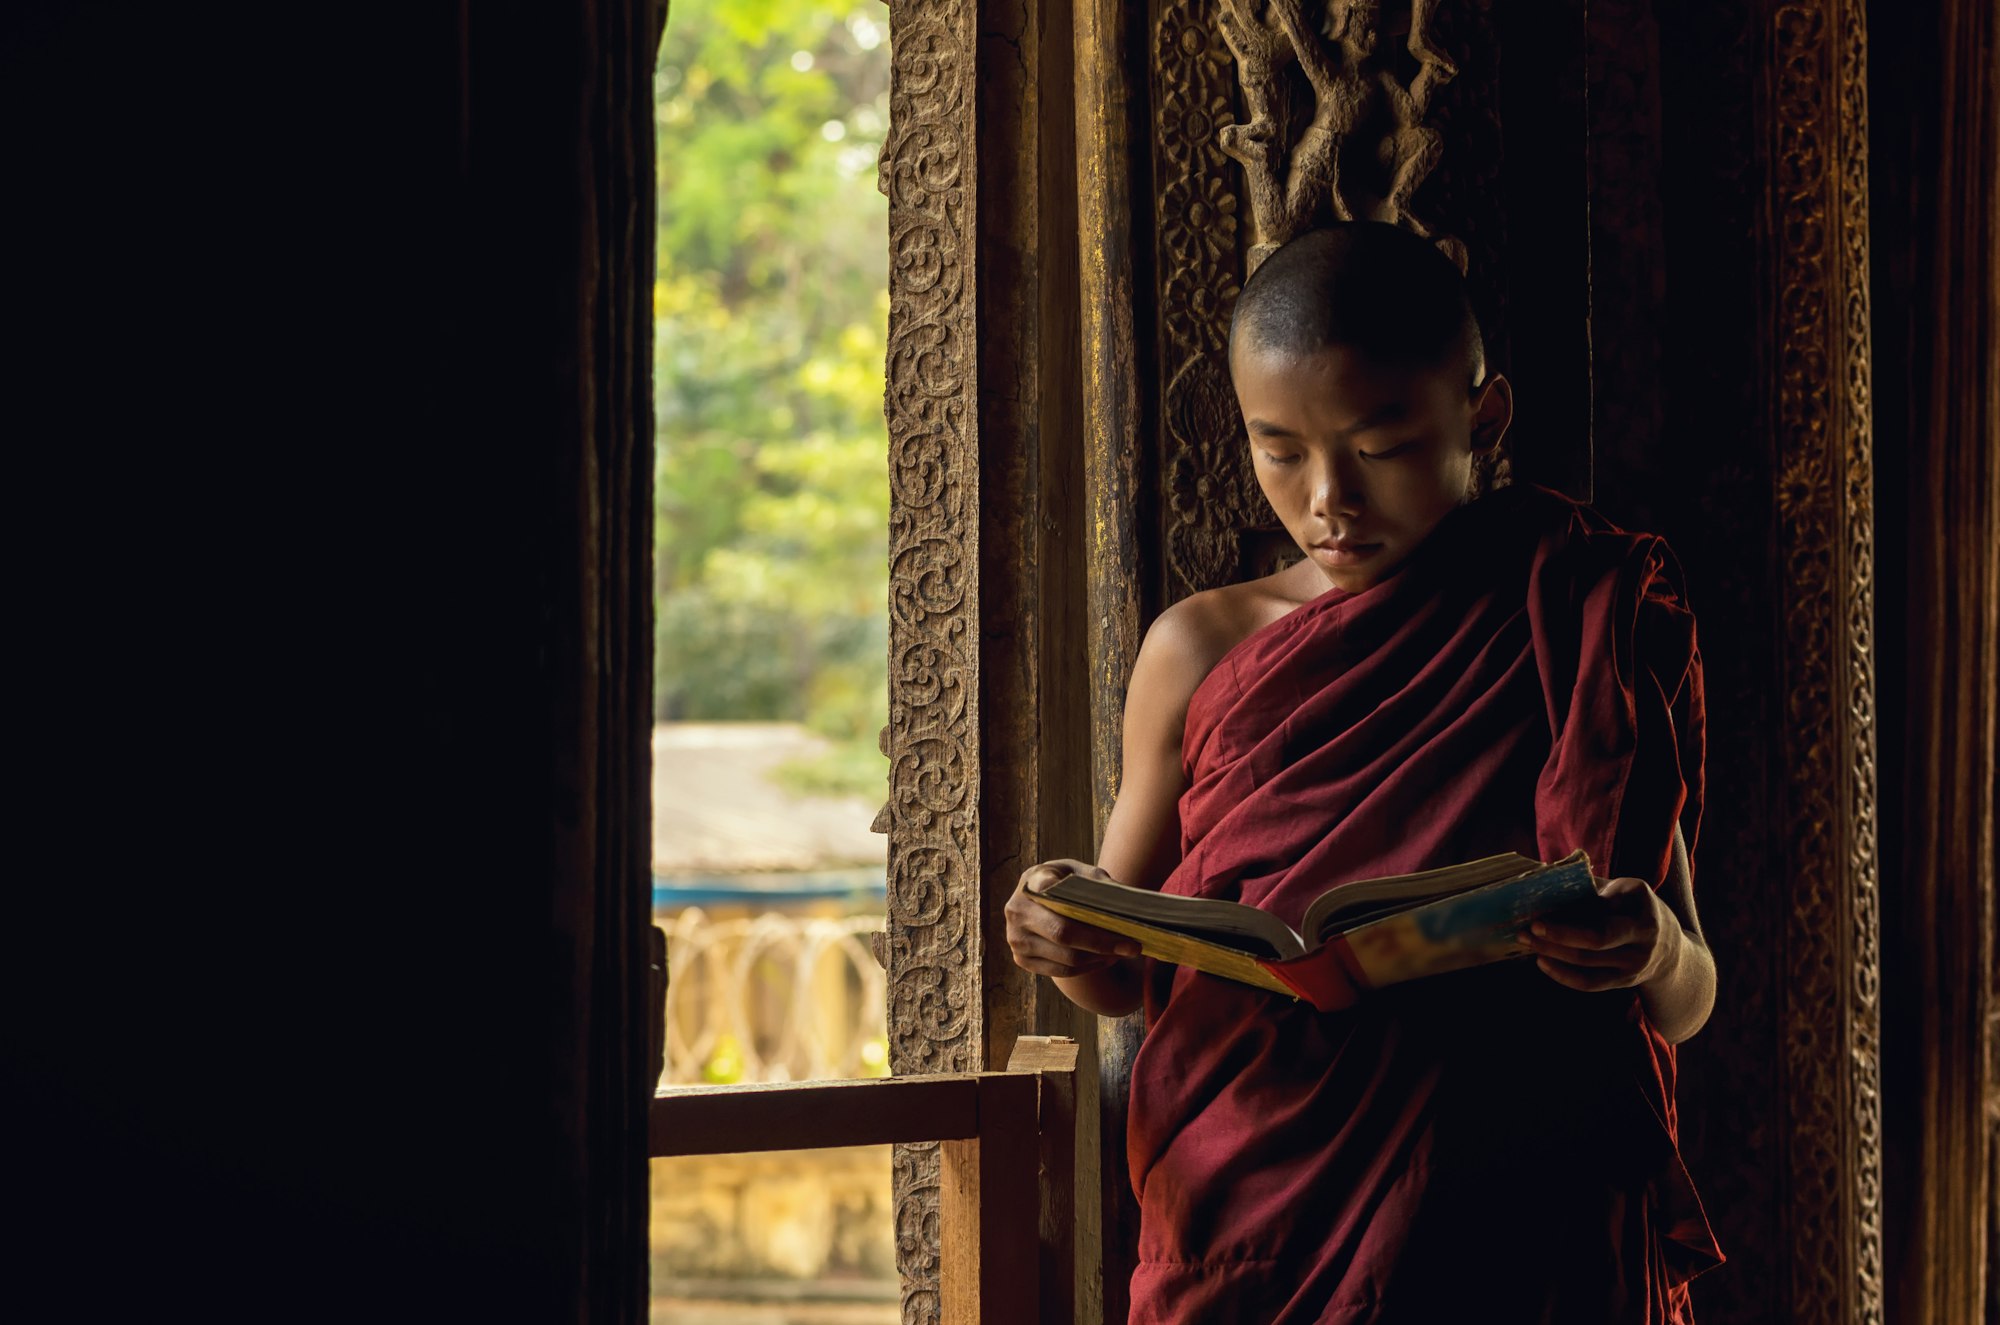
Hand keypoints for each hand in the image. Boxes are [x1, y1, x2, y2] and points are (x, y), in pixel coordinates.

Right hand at [1004, 859, 1142, 977]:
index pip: (1056, 896)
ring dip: (1099, 958)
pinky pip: (1061, 971)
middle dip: (1103, 943)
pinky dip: (1087, 968)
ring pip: (1066, 958)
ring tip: (1122, 952)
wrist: (1036, 896)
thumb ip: (1099, 883)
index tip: (1123, 927)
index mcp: (1032, 881)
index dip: (1086, 909)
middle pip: (1064, 934)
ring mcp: (1017, 938)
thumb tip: (1128, 906)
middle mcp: (1018, 911)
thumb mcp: (1079, 872)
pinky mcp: (1021, 959)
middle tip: (1134, 947)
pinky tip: (1105, 959)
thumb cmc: (1063, 881)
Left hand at [1525, 875, 1683, 992]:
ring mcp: (1635, 964)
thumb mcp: (1627, 891)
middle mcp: (1644, 937)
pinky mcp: (1624, 982)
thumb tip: (1546, 878)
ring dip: (1552, 951)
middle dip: (1560, 932)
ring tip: (1526, 940)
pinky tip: (1542, 961)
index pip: (1609, 906)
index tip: (1546, 898)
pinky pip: (1589, 983)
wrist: (1671, 951)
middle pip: (1597, 938)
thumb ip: (1594, 886)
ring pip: (1588, 962)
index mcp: (1644, 907)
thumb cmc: (1636, 910)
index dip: (1582, 903)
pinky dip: (1562, 974)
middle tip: (1531, 925)